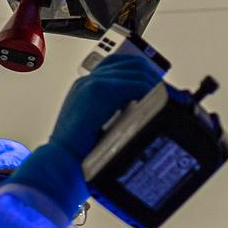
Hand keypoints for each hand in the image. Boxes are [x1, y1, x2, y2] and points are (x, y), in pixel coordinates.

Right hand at [8, 52, 165, 218]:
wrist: (60, 164)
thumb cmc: (79, 155)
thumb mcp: (99, 130)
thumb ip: (115, 118)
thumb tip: (143, 117)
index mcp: (86, 89)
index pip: (120, 65)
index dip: (142, 73)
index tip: (156, 88)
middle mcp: (88, 82)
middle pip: (130, 63)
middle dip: (152, 76)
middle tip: (167, 95)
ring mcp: (91, 84)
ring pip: (134, 70)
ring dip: (153, 84)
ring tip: (166, 100)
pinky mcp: (96, 91)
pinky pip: (132, 83)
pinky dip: (148, 91)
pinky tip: (156, 104)